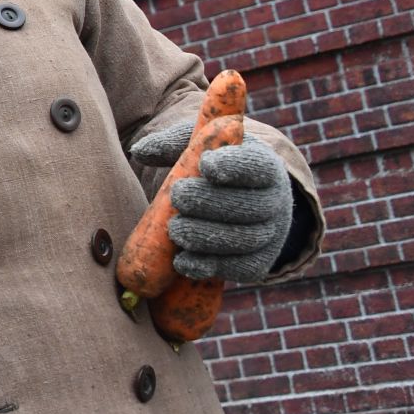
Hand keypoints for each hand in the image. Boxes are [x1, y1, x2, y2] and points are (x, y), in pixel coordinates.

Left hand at [131, 121, 293, 283]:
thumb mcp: (201, 147)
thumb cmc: (217, 166)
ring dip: (207, 237)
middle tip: (178, 197)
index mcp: (264, 165)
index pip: (256, 165)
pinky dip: (210, 267)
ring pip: (245, 240)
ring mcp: (270, 235)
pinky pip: (239, 269)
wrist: (246, 199)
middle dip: (210, 203)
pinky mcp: (258, 262)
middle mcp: (274, 201)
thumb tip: (139, 151)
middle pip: (250, 206)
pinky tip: (183, 262)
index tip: (206, 165)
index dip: (234, 166)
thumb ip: (173, 144)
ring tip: (176, 230)